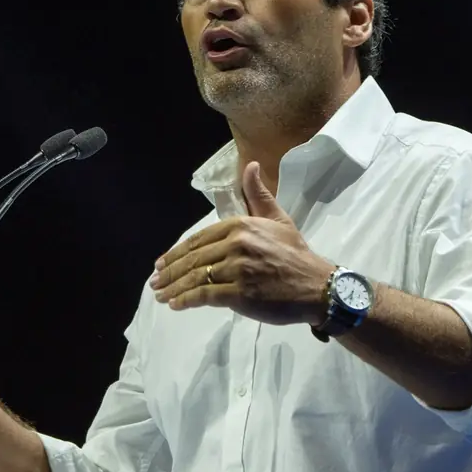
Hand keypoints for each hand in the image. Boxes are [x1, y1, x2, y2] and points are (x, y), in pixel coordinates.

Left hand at [150, 161, 334, 325]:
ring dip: (174, 288)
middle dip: (170, 271)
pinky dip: (186, 300)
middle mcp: (235, 244)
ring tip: (161, 295)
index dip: (177, 252)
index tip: (162, 263)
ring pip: (195, 277)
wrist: (316, 286)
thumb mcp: (278, 218)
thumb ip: (258, 195)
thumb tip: (251, 166)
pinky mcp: (239, 293)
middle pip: (193, 259)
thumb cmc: (296, 254)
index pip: (199, 239)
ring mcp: (237, 269)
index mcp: (240, 225)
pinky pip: (205, 295)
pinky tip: (176, 305)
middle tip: (155, 282)